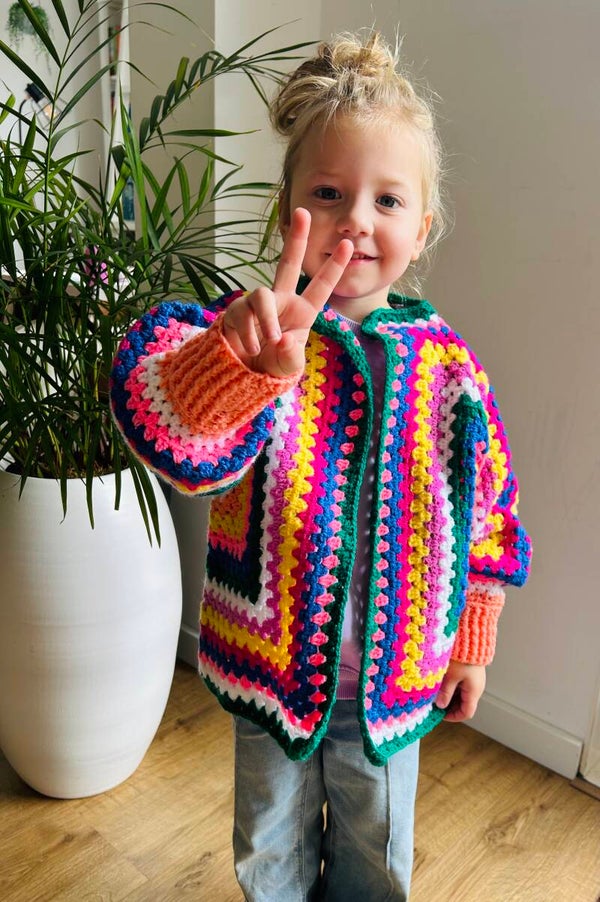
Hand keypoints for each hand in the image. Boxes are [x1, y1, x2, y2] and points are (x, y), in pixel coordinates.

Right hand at [222, 207, 352, 376]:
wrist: (242, 378)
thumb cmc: (271, 367)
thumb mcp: (288, 366)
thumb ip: (290, 355)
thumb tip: (282, 338)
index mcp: (302, 312)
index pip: (320, 287)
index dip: (334, 267)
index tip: (348, 244)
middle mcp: (281, 302)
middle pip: (288, 263)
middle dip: (296, 238)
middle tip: (304, 212)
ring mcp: (258, 305)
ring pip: (261, 295)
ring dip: (267, 319)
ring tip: (268, 342)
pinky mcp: (236, 311)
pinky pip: (242, 314)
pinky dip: (248, 334)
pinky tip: (251, 350)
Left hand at [435, 661, 485, 722]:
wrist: (471, 638)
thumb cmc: (461, 656)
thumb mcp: (450, 675)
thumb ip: (445, 692)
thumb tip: (440, 706)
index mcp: (474, 691)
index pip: (466, 713)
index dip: (453, 717)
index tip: (440, 715)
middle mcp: (476, 687)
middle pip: (464, 704)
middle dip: (449, 707)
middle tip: (435, 705)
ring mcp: (474, 680)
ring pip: (461, 695)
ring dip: (449, 696)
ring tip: (436, 694)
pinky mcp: (470, 672)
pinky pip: (461, 685)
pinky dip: (452, 687)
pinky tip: (441, 684)